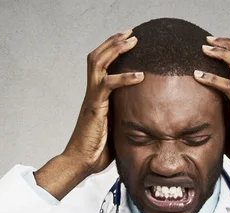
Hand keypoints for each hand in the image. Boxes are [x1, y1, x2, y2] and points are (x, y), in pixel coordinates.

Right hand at [62, 28, 144, 175]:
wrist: (81, 162)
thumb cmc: (98, 149)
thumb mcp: (117, 127)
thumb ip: (126, 116)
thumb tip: (147, 115)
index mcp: (97, 96)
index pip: (102, 64)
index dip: (112, 50)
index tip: (128, 41)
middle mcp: (92, 93)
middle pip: (98, 57)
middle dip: (114, 42)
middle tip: (131, 33)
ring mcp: (92, 98)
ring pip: (98, 63)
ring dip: (115, 49)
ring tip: (132, 41)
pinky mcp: (95, 107)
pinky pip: (108, 86)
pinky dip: (124, 78)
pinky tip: (139, 75)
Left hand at [193, 36, 229, 173]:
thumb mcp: (227, 128)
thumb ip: (217, 116)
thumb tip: (197, 115)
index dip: (229, 51)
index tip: (211, 46)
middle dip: (227, 44)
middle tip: (208, 40)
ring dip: (223, 53)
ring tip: (205, 48)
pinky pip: (229, 88)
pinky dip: (213, 79)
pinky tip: (198, 75)